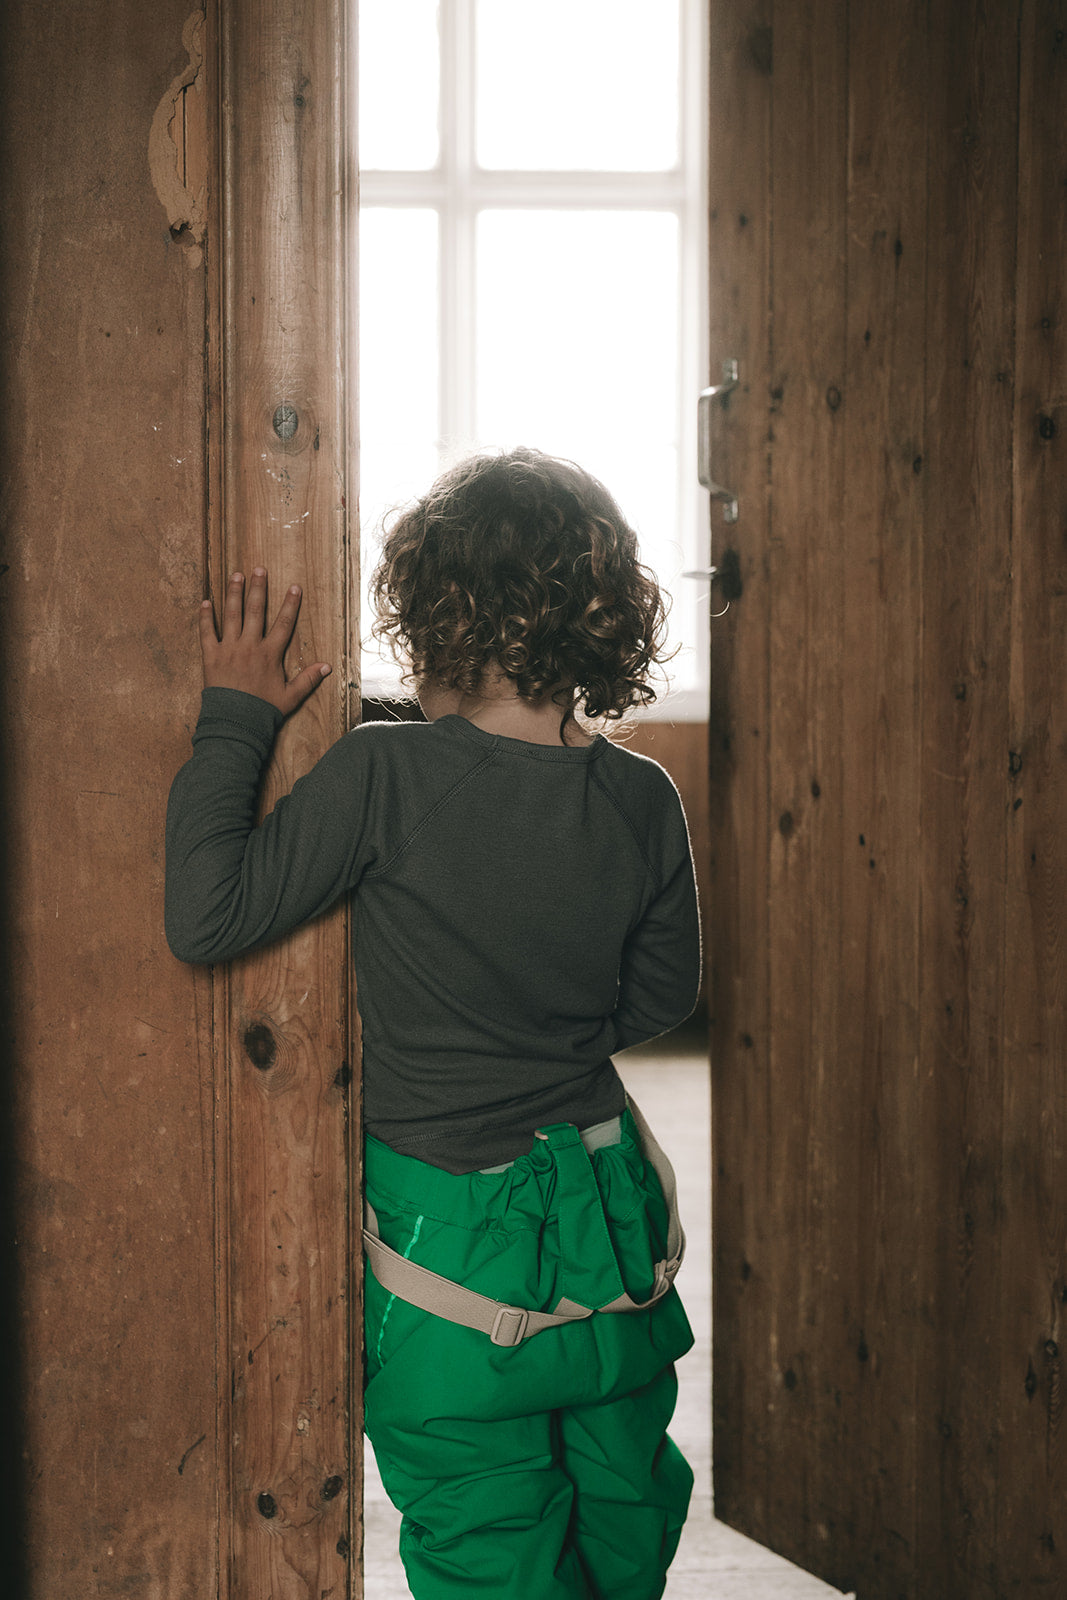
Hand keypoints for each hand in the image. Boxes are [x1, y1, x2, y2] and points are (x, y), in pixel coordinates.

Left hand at [199, 568, 331, 716]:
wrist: (236, 723)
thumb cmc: (263, 711)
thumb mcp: (291, 696)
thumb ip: (308, 679)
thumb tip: (328, 667)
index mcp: (270, 655)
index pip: (283, 624)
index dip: (290, 604)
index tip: (294, 587)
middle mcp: (250, 647)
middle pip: (255, 611)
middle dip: (258, 588)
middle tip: (259, 569)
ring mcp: (229, 649)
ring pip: (231, 615)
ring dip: (233, 594)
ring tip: (235, 575)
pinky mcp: (211, 656)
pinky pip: (206, 632)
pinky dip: (205, 617)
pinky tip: (205, 602)